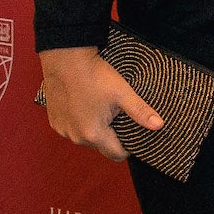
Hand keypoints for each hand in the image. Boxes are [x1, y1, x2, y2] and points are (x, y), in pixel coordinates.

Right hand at [38, 46, 162, 162]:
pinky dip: (81, 123)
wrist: (66, 59)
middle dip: (113, 136)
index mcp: (94, 134)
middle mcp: (75, 137)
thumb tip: (159, 125)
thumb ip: (141, 112)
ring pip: (86, 138)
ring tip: (103, 109)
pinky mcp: (54, 122)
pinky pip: (72, 129)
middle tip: (119, 116)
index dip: (129, 147)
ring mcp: (62, 130)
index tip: (135, 133)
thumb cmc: (95, 76)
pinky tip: (86, 106)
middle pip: (101, 146)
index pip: (117, 154)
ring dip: (96, 130)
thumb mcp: (123, 93)